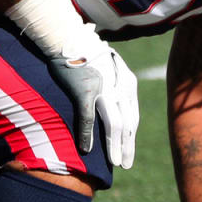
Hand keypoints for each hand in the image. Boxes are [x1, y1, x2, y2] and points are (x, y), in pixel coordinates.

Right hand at [47, 40, 138, 168]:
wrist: (68, 36)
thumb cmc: (86, 52)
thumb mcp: (108, 67)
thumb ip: (114, 85)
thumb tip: (114, 102)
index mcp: (128, 82)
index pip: (133, 115)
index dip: (131, 135)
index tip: (128, 150)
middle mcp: (121, 87)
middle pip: (128, 123)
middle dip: (128, 146)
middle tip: (126, 164)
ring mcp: (105, 89)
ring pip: (114, 124)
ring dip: (114, 146)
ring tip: (116, 162)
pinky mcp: (86, 91)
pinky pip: (88, 118)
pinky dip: (88, 135)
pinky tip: (87, 149)